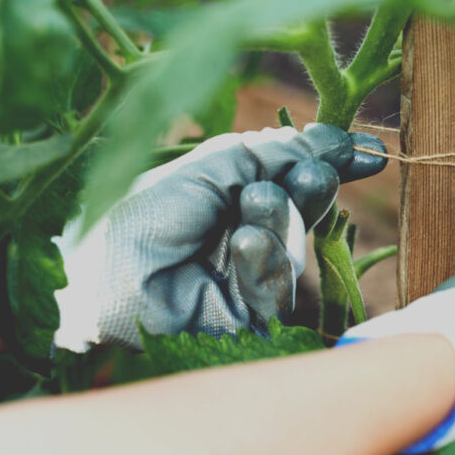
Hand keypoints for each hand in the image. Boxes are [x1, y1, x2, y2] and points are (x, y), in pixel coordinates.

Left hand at [54, 124, 386, 350]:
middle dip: (311, 186)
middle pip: (301, 207)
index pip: (291, 175)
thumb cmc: (137, 218)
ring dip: (281, 218)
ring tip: (258, 201)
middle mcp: (243, 231)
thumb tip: (316, 138)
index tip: (361, 148)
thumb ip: (262, 155)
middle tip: (314, 171)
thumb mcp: (203, 170)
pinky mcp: (248, 316)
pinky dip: (263, 259)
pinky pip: (274, 285)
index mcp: (231, 195)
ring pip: (293, 244)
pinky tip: (245, 242)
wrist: (93, 283)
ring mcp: (246, 275)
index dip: (326, 160)